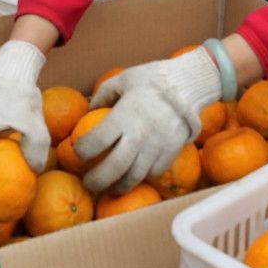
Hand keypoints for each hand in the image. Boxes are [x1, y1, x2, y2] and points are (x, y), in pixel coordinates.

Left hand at [76, 47, 221, 194]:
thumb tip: (90, 109)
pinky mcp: (172, 152)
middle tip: (88, 185)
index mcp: (124, 116)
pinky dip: (141, 178)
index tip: (77, 153)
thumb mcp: (124, 79)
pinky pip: (153, 172)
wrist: (190, 83)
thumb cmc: (153, 78)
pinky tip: (133, 176)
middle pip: (113, 168)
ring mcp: (157, 146)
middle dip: (97, 181)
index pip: (96, 142)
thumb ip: (104, 95)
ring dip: (119, 187)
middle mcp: (140, 135)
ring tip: (109, 189)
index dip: (81, 151)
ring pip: (135, 177)